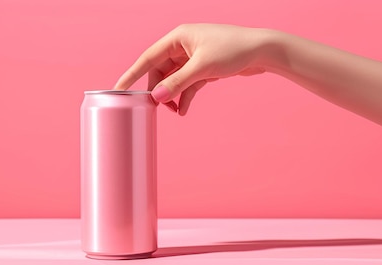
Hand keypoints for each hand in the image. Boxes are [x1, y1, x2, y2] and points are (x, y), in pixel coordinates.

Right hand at [114, 24, 272, 114]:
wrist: (263, 51)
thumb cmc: (234, 50)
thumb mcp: (203, 68)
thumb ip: (178, 83)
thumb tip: (156, 97)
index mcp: (178, 37)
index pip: (147, 57)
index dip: (132, 74)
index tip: (118, 89)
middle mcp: (183, 45)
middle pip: (159, 71)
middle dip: (158, 90)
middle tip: (156, 108)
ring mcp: (193, 57)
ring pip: (173, 80)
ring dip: (172, 96)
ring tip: (174, 110)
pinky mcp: (204, 68)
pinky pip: (186, 84)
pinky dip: (184, 96)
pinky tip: (183, 110)